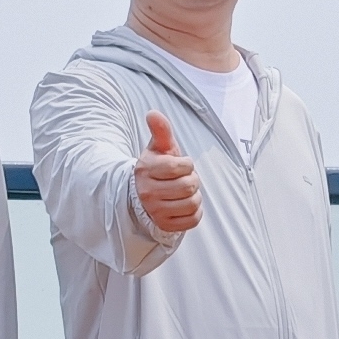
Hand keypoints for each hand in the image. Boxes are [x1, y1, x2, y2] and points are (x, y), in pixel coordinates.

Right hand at [134, 112, 204, 237]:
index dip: (187, 164)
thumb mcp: (158, 148)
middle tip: (184, 178)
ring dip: (195, 196)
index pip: (178, 167)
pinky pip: (193, 220)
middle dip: (192, 179)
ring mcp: (156, 211)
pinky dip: (195, 211)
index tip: (182, 164)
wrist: (143, 194)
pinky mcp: (165, 225)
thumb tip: (153, 113)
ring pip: (192, 203)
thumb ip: (160, 130)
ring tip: (185, 192)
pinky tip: (185, 204)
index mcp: (145, 170)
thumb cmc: (157, 168)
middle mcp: (147, 192)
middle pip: (188, 186)